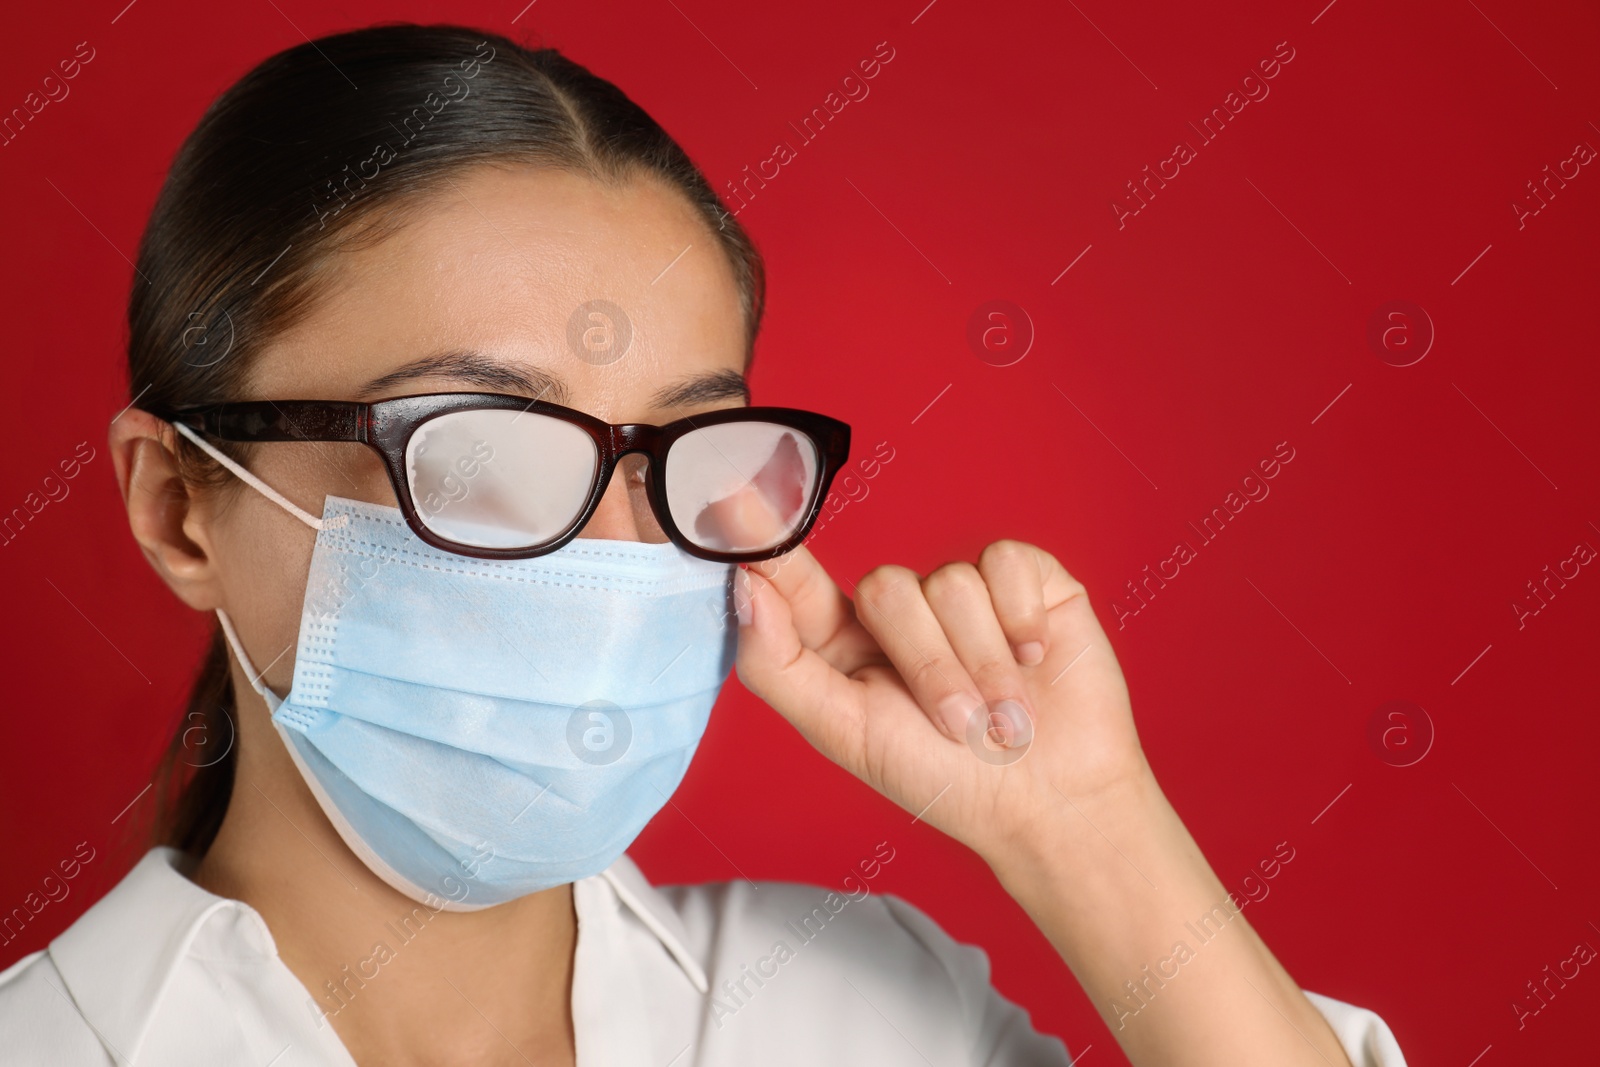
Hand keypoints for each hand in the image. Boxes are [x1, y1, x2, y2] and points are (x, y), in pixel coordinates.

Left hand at [734, 539, 1148, 863]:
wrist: (1053, 803)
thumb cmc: (946, 780)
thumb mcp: (846, 734)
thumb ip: (779, 666)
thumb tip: (746, 590)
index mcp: (844, 645)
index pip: (795, 579)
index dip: (766, 535)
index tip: (727, 495)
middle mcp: (901, 613)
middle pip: (886, 588)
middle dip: (929, 665)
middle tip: (959, 724)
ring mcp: (964, 593)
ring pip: (950, 582)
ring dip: (981, 663)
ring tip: (1003, 713)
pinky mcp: (1026, 580)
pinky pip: (1005, 562)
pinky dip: (1021, 621)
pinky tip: (1034, 659)